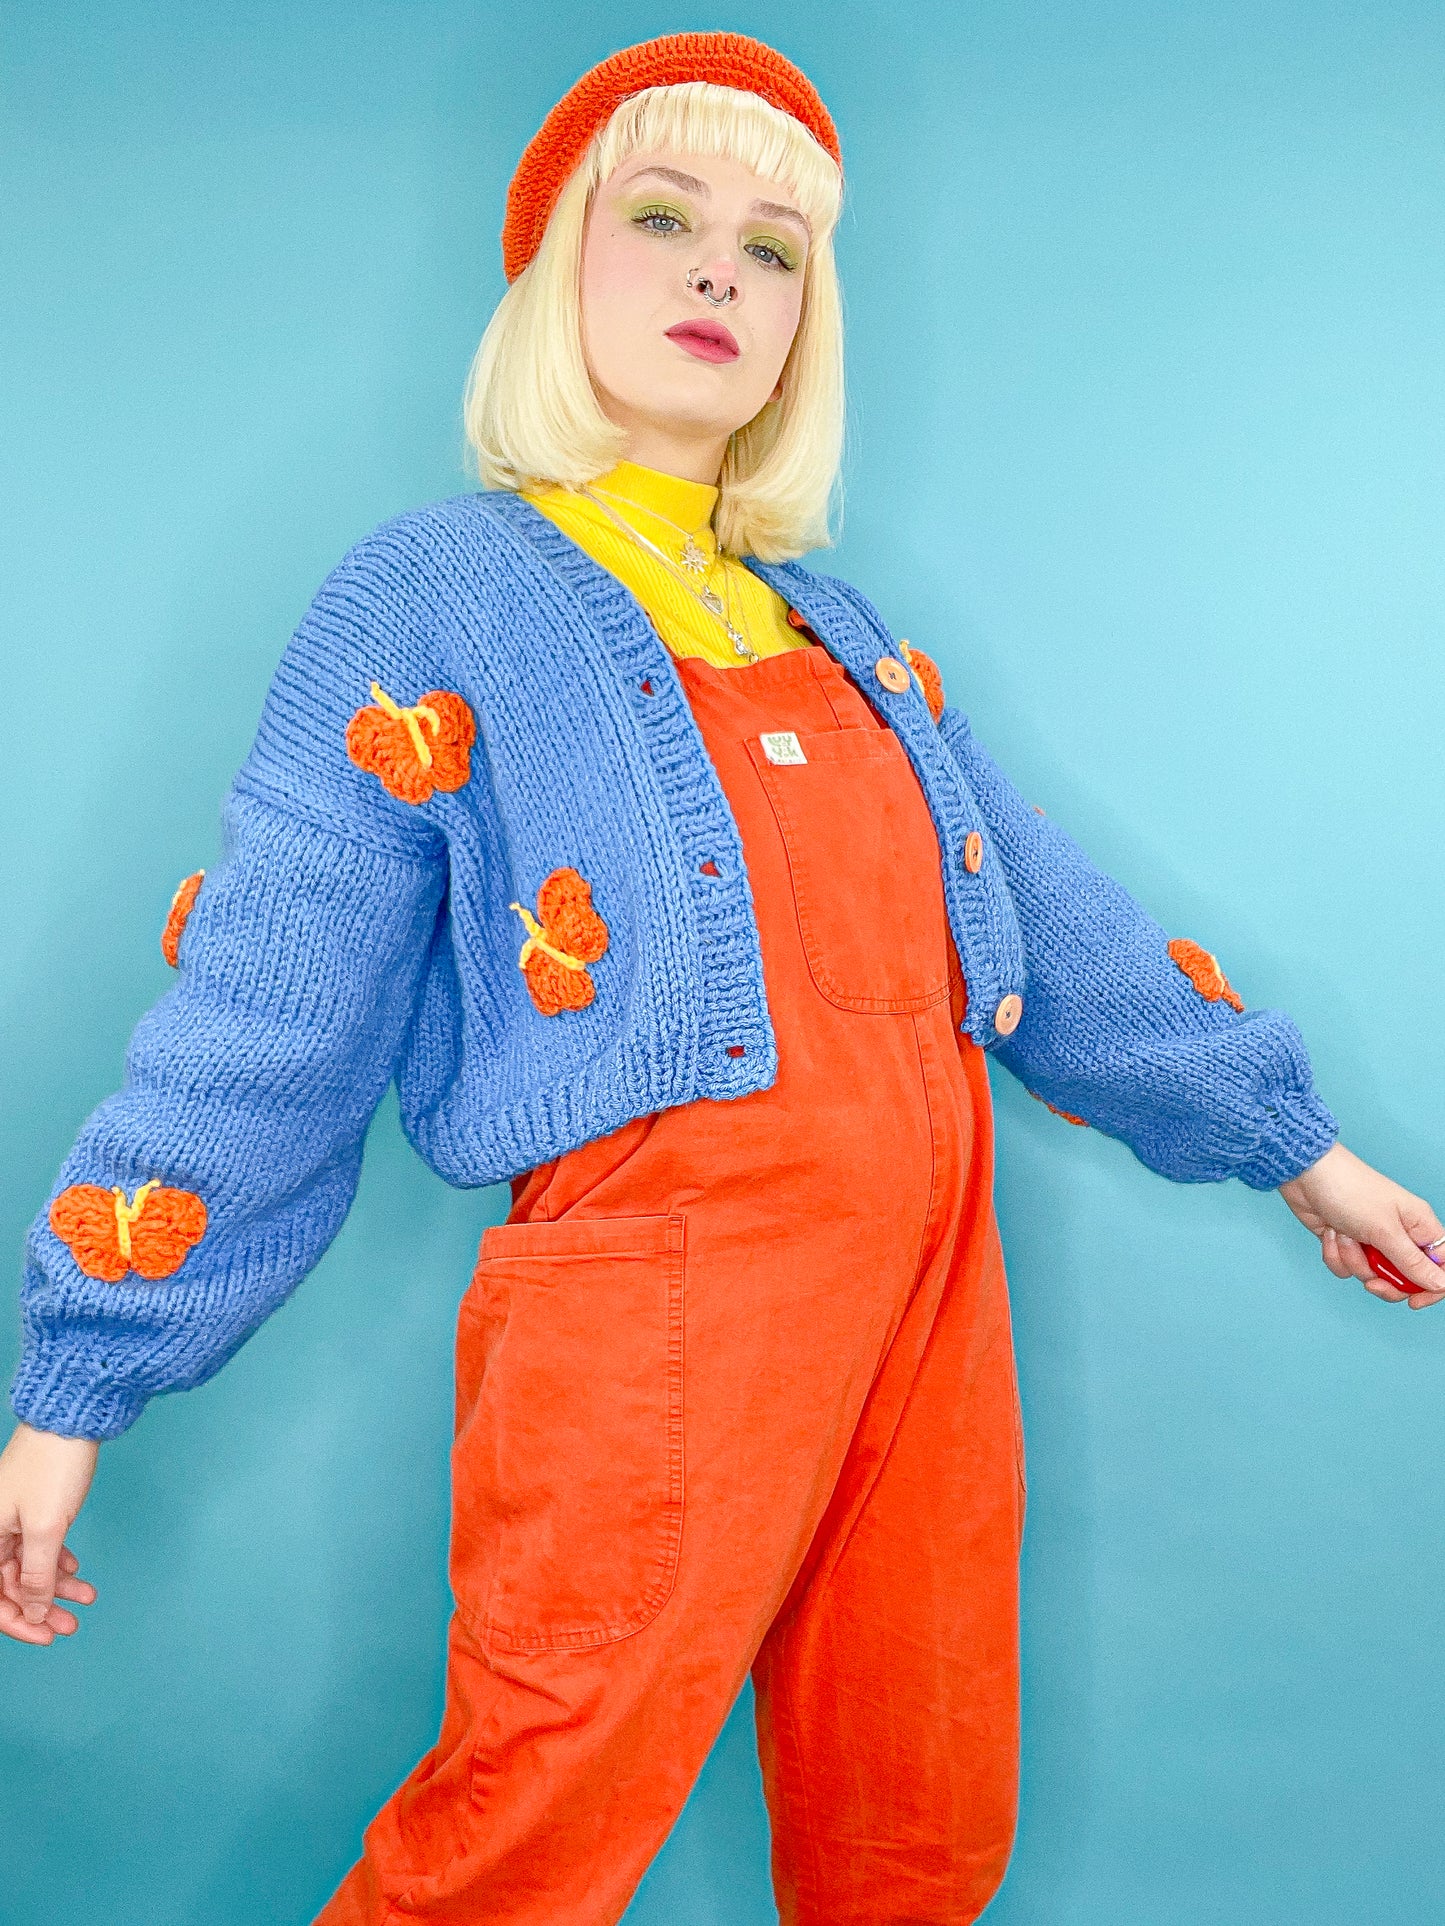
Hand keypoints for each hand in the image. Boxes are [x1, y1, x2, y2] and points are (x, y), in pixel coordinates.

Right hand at [0, 1421, 99, 1644]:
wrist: (71, 1417)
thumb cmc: (53, 1465)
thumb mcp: (45, 1528)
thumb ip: (37, 1575)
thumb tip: (35, 1612)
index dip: (19, 1621)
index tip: (48, 1636)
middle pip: (10, 1584)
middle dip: (42, 1606)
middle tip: (72, 1624)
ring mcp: (13, 1517)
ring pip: (29, 1565)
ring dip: (56, 1585)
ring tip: (87, 1597)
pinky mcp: (33, 1506)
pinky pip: (40, 1545)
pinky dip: (57, 1560)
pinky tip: (75, 1569)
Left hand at [1280, 1141, 1444, 1308]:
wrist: (1305, 1174)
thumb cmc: (1350, 1190)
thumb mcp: (1385, 1231)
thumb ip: (1412, 1262)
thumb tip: (1440, 1284)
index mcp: (1419, 1225)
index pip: (1441, 1265)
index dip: (1432, 1287)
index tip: (1413, 1300)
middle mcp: (1397, 1234)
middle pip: (1404, 1278)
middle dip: (1384, 1281)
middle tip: (1372, 1280)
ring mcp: (1370, 1239)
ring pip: (1370, 1274)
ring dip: (1353, 1260)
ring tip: (1345, 1235)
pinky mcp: (1345, 1242)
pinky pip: (1346, 1266)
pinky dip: (1335, 1254)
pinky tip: (1329, 1233)